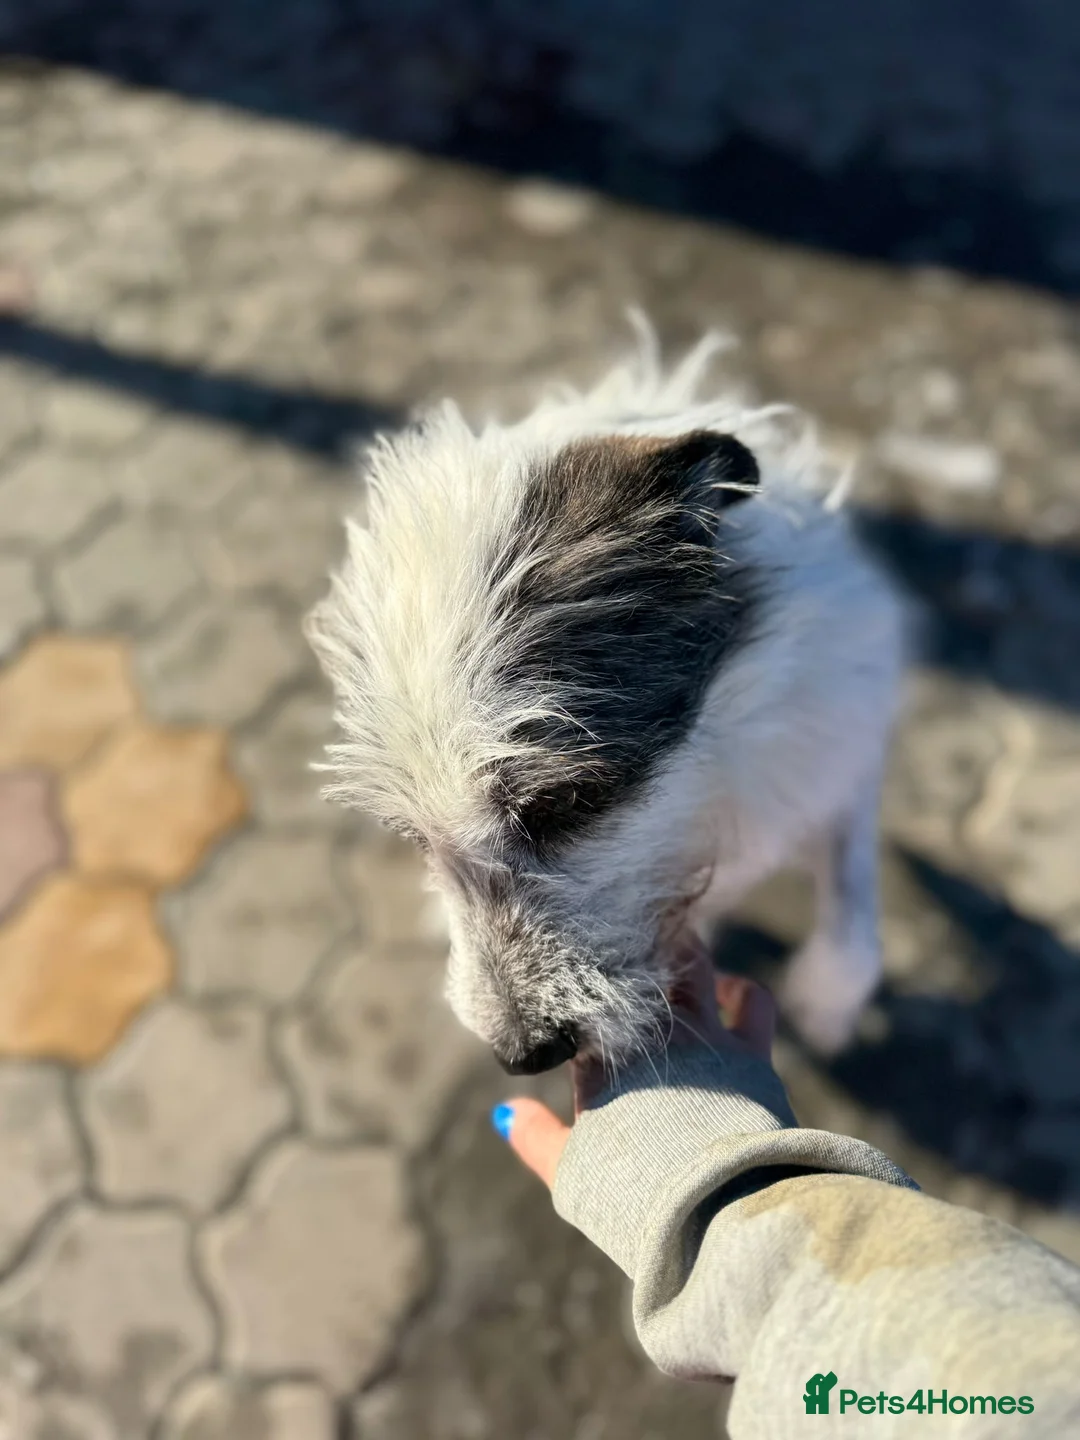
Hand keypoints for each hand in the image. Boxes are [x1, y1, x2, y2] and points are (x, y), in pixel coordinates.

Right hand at [494, 934, 775, 1188]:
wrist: (708, 1202)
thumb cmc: (629, 1193)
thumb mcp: (567, 1170)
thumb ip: (534, 1136)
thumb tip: (504, 1113)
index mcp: (598, 1054)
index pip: (581, 1001)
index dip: (576, 990)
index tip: (569, 984)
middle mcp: (650, 1030)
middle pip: (638, 965)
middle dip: (630, 951)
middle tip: (623, 942)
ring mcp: (702, 1033)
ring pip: (693, 964)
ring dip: (681, 952)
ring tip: (672, 947)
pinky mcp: (749, 1049)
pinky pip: (751, 999)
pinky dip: (738, 988)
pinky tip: (727, 989)